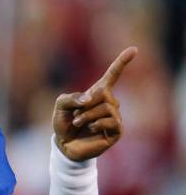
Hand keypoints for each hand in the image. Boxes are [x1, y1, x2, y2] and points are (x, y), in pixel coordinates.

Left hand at [52, 47, 137, 161]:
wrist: (64, 145)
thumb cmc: (64, 123)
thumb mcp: (60, 106)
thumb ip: (70, 98)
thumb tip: (90, 99)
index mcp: (98, 93)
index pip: (112, 75)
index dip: (122, 62)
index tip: (134, 49)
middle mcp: (109, 103)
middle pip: (104, 94)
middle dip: (85, 104)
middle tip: (75, 115)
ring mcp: (114, 117)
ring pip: (106, 108)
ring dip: (87, 116)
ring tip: (79, 123)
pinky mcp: (116, 131)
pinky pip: (112, 121)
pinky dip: (96, 123)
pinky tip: (90, 129)